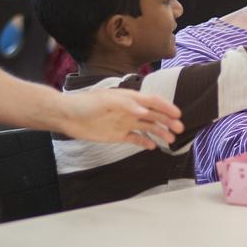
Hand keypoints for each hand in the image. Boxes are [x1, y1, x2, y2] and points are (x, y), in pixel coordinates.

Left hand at [57, 88, 183, 149]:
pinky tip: (153, 147)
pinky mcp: (117, 135)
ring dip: (160, 132)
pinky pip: (135, 138)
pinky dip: (145, 142)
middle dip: (167, 121)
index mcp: (129, 98)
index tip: (178, 114)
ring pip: (147, 127)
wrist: (67, 116)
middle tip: (179, 129)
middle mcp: (130, 110)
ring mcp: (124, 123)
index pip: (152, 102)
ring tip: (170, 140)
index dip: (165, 106)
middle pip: (153, 115)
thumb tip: (144, 111)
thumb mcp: (106, 100)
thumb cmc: (85, 104)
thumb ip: (127, 105)